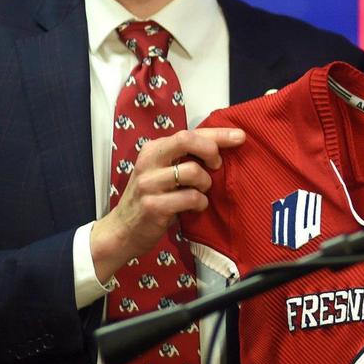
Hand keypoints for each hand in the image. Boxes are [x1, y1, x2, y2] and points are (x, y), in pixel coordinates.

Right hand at [90, 127, 244, 282]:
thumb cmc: (152, 197)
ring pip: (192, 171)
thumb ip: (185, 157)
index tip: (240, 136)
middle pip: (186, 140)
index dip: (218, 134)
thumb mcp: (163, 171)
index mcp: (154, 149)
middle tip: (217, 165)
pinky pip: (190, 198)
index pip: (189, 133)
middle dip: (211, 150)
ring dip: (206, 183)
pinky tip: (197, 206)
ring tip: (202, 191)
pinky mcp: (153, 206)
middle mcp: (149, 162)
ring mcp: (149, 184)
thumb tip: (224, 146)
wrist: (123, 230)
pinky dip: (200, 202)